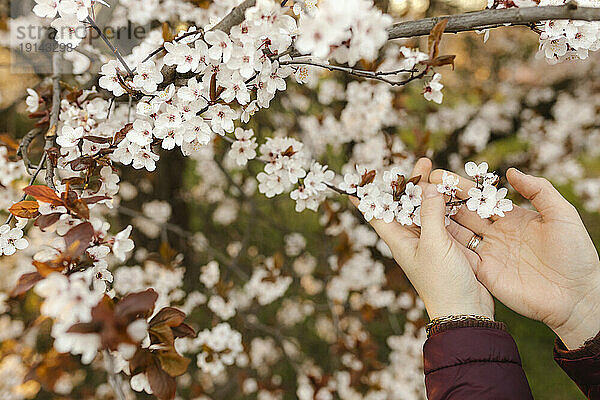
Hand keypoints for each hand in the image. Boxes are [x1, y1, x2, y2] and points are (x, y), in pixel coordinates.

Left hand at [353, 158, 493, 319]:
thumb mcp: (434, 244)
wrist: (466, 312)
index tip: (359, 178)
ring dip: (432, 192)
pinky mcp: (448, 246)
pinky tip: (455, 193)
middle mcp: (411, 239)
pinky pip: (444, 219)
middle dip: (412, 184)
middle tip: (425, 161)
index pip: (376, 213)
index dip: (368, 196)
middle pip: (406, 206)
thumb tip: (428, 186)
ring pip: (427, 210)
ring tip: (441, 170)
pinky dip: (448, 205)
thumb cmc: (443, 281)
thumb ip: (430, 213)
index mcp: (398, 240)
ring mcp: (430, 242)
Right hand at [429, 167, 599, 348]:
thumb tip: (511, 171)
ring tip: (418, 207)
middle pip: (464, 213)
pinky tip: (428, 234)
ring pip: (458, 233)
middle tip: (422, 187)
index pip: (481, 197)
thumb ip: (539, 190)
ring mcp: (488, 253)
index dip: (461, 186)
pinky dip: (444, 246)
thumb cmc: (576, 254)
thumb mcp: (562, 215)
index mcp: (512, 218)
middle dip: (443, 200)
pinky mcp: (484, 273)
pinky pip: (460, 257)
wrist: (578, 296)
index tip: (439, 175)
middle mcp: (497, 234)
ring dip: (439, 221)